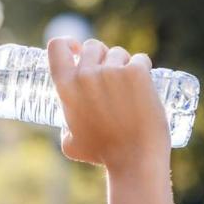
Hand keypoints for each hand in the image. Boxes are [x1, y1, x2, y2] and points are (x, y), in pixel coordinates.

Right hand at [46, 37, 170, 171]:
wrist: (134, 159)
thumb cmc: (103, 154)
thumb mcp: (71, 143)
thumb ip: (65, 127)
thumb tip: (68, 124)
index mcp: (66, 87)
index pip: (57, 46)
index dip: (68, 43)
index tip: (77, 50)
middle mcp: (86, 74)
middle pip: (92, 46)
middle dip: (102, 57)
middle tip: (112, 77)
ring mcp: (112, 71)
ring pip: (118, 52)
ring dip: (124, 64)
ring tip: (130, 88)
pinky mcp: (136, 72)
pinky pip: (140, 59)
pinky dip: (143, 68)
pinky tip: (145, 85)